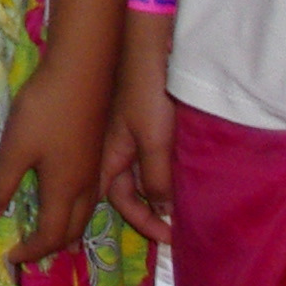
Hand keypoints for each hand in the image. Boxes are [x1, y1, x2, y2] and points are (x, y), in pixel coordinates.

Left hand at [0, 52, 111, 265]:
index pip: (50, 235)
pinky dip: (76, 209)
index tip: (12, 256)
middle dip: (53, 246)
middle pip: (73, 229)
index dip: (32, 250)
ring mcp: (94, 168)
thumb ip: (2, 184)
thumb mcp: (15, 148)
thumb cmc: (45, 110)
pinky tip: (67, 194)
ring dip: (68, 229)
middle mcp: (84, 186)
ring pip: (85, 213)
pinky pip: (89, 195)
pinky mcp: (96, 151)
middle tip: (33, 252)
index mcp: (64, 190)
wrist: (81, 70)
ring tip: (54, 235)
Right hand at [99, 40, 175, 247]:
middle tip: (171, 229)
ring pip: (137, 173)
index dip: (141, 220)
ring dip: (154, 193)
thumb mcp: (154, 141)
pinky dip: (160, 172)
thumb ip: (155, 178)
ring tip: (177, 208)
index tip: (167, 237)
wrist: (147, 48)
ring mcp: (125, 133)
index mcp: (108, 155)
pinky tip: (175, 174)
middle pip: (125, 190)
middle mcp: (112, 148)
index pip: (120, 200)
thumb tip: (161, 209)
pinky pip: (147, 157)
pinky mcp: (139, 121)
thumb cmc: (148, 95)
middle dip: (145, 211)